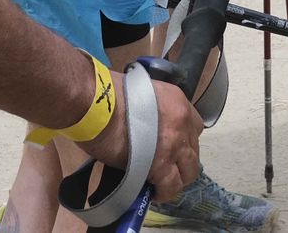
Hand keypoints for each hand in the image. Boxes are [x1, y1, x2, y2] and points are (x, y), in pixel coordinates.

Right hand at [80, 74, 201, 201]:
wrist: (93, 103)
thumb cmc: (106, 94)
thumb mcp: (140, 94)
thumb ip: (150, 110)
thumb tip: (146, 127)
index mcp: (176, 100)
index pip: (194, 126)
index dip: (184, 140)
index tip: (172, 147)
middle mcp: (182, 121)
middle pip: (194, 151)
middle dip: (182, 161)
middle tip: (165, 167)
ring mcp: (175, 144)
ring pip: (189, 171)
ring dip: (176, 178)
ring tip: (160, 183)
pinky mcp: (161, 165)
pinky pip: (171, 186)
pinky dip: (164, 192)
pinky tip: (153, 193)